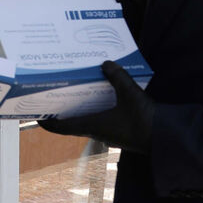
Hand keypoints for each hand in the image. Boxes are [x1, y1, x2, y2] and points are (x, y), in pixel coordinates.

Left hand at [38, 61, 153, 152]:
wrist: (167, 139)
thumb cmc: (145, 120)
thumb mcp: (130, 93)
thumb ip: (117, 77)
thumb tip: (105, 63)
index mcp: (92, 126)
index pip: (60, 128)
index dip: (46, 122)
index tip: (34, 114)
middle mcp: (97, 131)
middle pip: (70, 123)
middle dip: (60, 111)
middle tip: (52, 95)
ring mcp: (108, 133)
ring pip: (85, 121)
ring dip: (77, 110)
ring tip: (73, 93)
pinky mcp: (119, 131)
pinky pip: (100, 120)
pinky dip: (94, 110)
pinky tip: (99, 97)